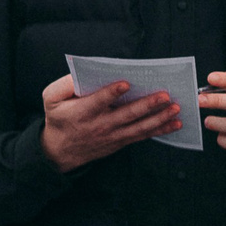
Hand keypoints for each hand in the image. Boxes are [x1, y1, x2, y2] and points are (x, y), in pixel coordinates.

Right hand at [39, 74, 179, 170]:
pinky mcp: (121, 141)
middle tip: (164, 95)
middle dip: (146, 105)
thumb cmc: (58, 119)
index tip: (125, 83)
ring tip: (175, 108)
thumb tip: (80, 74)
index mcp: (81, 112)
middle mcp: (99, 125)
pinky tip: (175, 123)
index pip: (97, 101)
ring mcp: (112, 135)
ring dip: (159, 118)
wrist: (60, 151)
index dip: (111, 93)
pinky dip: (160, 130)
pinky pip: (142, 136)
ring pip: (139, 126)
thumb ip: (63, 85)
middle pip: (126, 114)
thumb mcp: (50, 99)